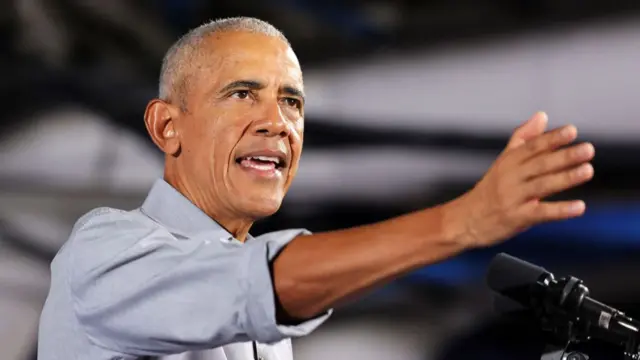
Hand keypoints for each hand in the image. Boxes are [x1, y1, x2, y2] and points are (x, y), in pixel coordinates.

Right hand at [456, 112, 594, 247]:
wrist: (466, 219)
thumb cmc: (489, 190)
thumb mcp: (503, 161)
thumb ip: (524, 138)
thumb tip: (542, 115)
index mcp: (508, 162)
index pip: (532, 147)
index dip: (552, 139)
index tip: (572, 131)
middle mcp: (510, 178)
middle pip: (539, 164)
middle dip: (564, 156)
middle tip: (588, 149)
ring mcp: (513, 198)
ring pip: (541, 186)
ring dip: (565, 178)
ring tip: (587, 170)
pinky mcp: (517, 218)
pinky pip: (540, 213)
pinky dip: (560, 210)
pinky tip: (579, 207)